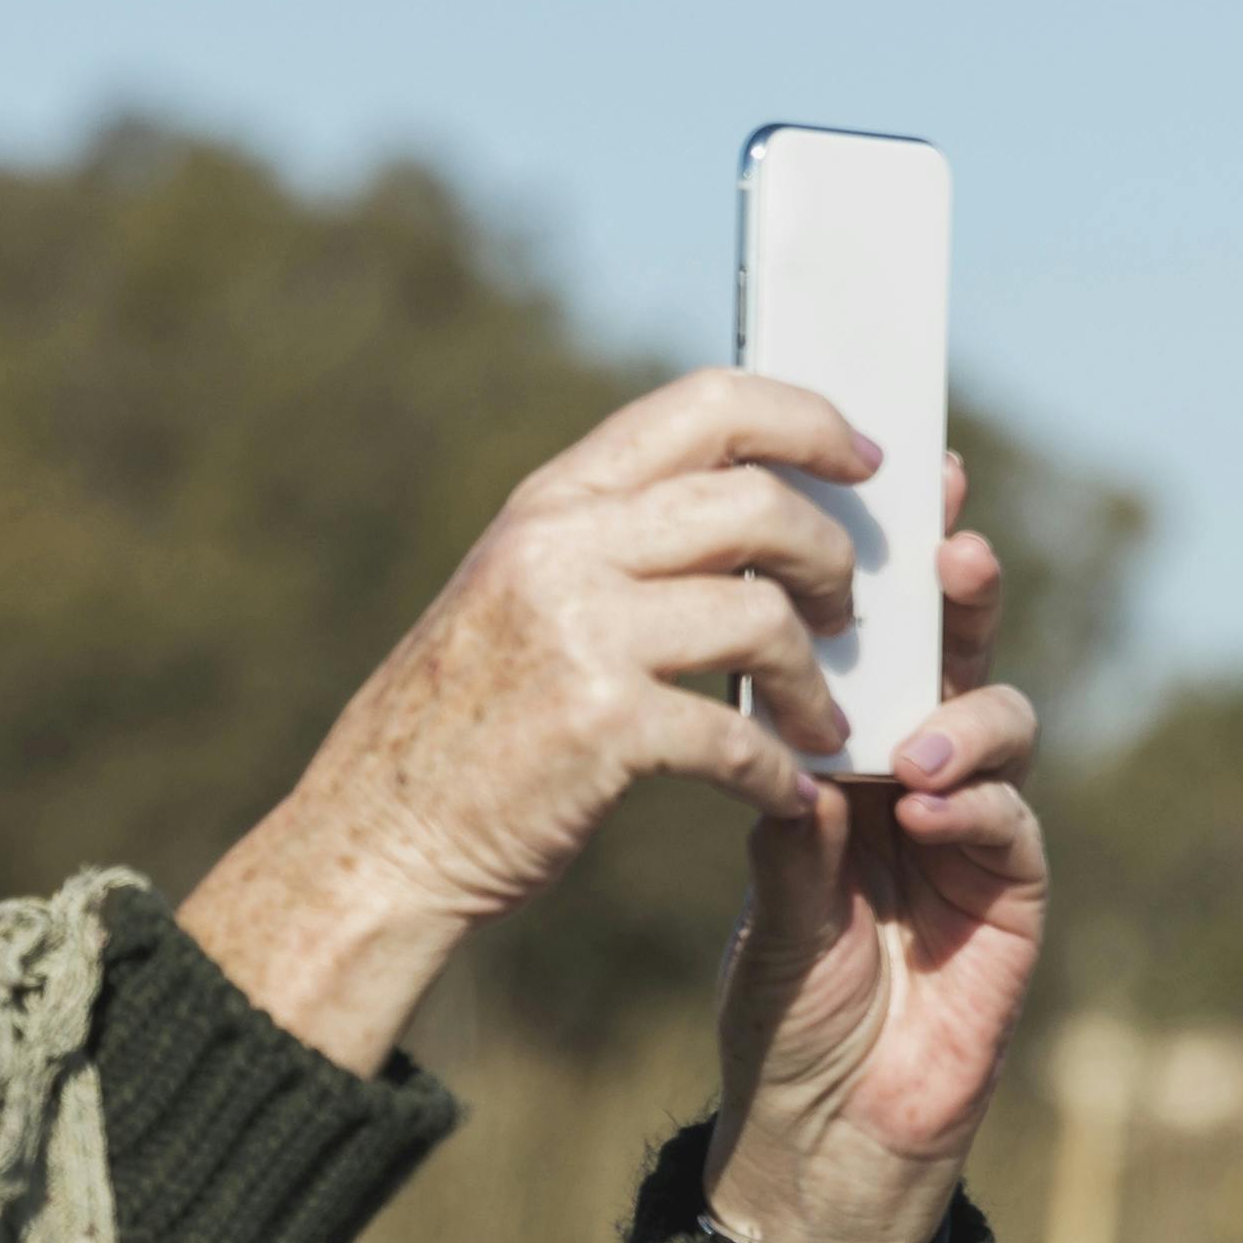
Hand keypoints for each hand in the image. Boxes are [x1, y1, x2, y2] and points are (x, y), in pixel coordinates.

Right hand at [181, 371, 879, 1070]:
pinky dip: (781, 775)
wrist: (377, 838)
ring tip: (822, 722)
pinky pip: (738, 739)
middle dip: (831, 557)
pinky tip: (790, 795)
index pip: (706, 404)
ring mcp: (578, 633)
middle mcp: (560, 546)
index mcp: (550, 502)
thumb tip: (747, 504)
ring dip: (814, 680)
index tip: (865, 460)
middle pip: (756, 501)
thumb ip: (610, 540)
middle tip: (849, 612)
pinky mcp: (599, 728)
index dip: (807, 420)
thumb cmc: (464, 724)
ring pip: (763, 615)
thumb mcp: (518, 594)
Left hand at [697, 454, 1047, 1242]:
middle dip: (961, 596)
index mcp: (859, 760)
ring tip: (911, 744)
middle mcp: (929, 781)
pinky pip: (1012, 832)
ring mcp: (980, 838)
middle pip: (961, 659)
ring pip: (1003, 733)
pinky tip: (929, 811)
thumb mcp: (769, 893)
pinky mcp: (1013, 905)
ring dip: (964, 718)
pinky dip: (977, 810)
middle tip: (950, 542)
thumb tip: (788, 720)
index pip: (881, 646)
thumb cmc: (785, 1006)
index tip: (885, 483)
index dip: (890, 568)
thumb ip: (788, 811)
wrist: (815, 1133)